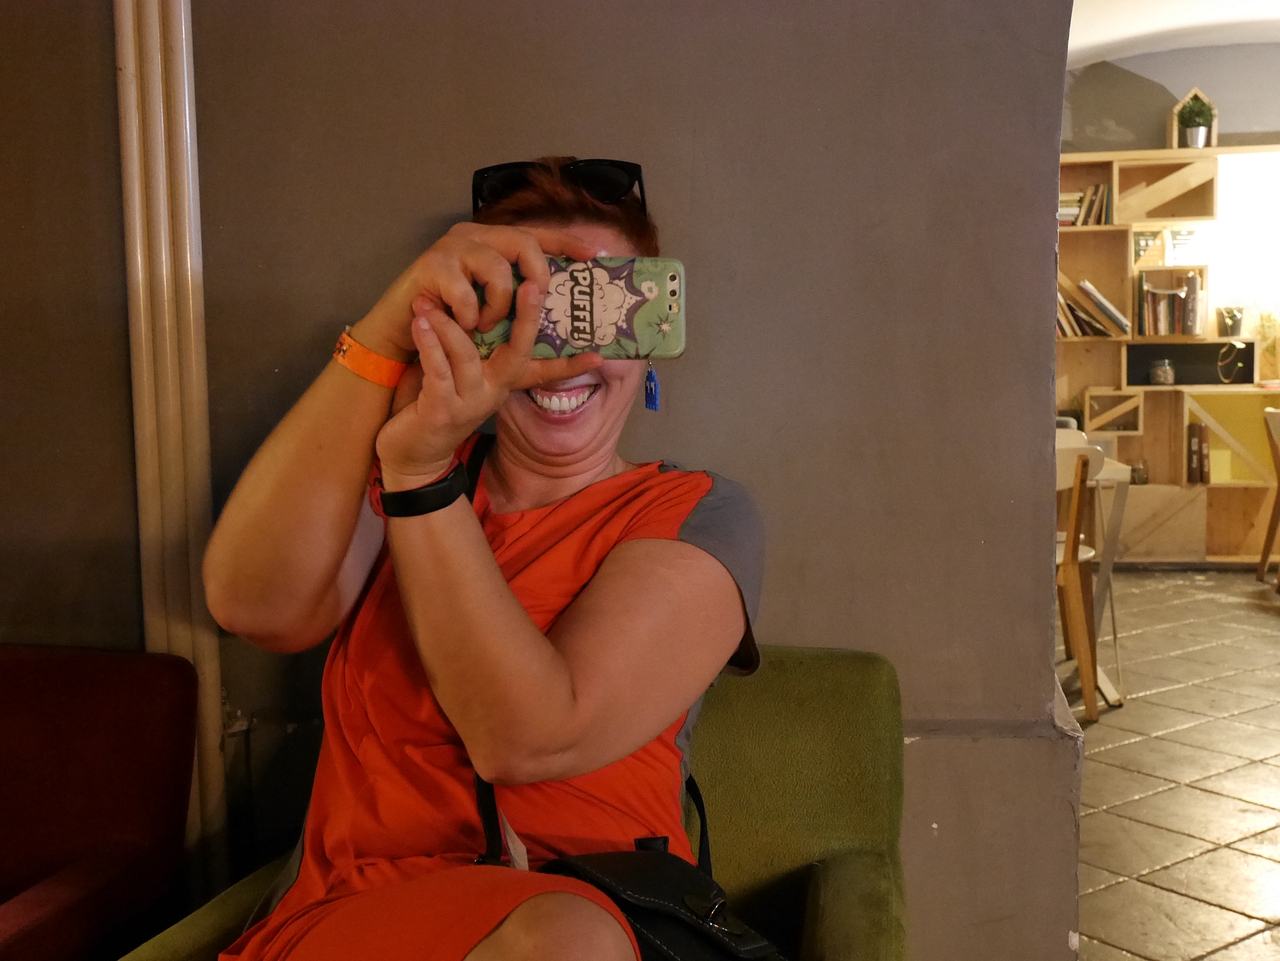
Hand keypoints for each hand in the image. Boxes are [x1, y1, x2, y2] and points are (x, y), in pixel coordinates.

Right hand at [350, 222, 601, 362]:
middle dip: (537, 277)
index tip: (595, 256)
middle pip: (524, 241)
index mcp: (494, 245)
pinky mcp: (430, 265)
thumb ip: (538, 335)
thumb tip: (594, 355)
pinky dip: (470, 315)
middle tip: (533, 306)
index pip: (537, 236)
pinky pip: (466, 291)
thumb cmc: (454, 334)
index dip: (566, 243)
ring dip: (499, 306)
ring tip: (487, 326)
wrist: (404, 340)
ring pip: (497, 268)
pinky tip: (464, 326)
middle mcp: (474, 237)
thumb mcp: (502, 335)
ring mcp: (451, 247)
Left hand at [377, 279, 599, 489]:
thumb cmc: (434, 401)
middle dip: (526, 318)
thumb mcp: (460, 373)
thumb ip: (474, 346)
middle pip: (518, 353)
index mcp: (502, 382)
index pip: (544, 371)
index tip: (599, 354)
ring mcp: (469, 403)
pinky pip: (438, 370)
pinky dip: (429, 343)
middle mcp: (493, 392)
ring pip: (466, 354)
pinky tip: (420, 323)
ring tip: (429, 302)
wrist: (411, 454)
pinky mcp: (441, 411)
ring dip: (447, 325)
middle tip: (531, 284)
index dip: (572, 365)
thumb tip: (480, 304)